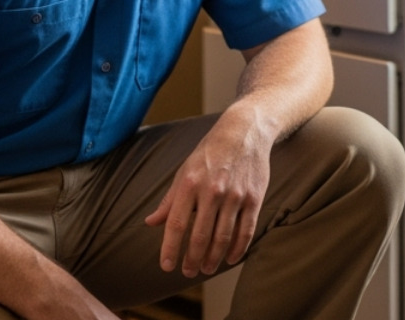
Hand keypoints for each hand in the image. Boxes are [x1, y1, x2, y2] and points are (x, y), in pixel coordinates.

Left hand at [144, 110, 272, 278]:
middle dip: (192, 259)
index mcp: (190, 184)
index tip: (166, 266)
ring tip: (206, 269)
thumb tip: (150, 222)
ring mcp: (235, 195)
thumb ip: (170, 200)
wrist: (245, 131)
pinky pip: (246, 230)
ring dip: (213, 258)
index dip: (170, 248)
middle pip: (200, 236)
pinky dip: (238, 249)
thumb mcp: (185, 171)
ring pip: (222, 237)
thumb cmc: (210, 153)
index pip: (176, 224)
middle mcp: (212, 190)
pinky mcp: (254, 198)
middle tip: (188, 273)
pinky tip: (230, 259)